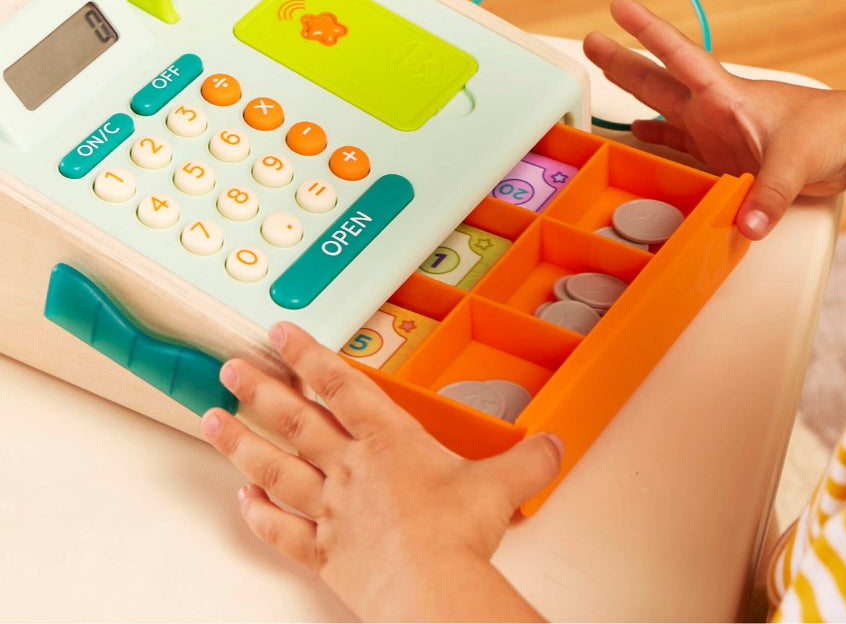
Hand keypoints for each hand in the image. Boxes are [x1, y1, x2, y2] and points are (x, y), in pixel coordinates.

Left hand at [201, 322, 559, 621]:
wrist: (431, 589)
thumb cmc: (456, 534)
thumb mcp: (502, 485)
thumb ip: (529, 460)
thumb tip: (555, 445)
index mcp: (388, 441)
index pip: (340, 384)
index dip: (307, 354)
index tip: (279, 333)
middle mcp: (350, 469)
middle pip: (295, 420)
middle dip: (260, 390)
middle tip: (230, 368)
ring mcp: (330, 511)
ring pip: (275, 468)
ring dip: (241, 444)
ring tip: (213, 421)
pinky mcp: (323, 554)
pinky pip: (282, 532)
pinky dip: (259, 517)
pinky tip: (240, 503)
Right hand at [583, 0, 845, 238]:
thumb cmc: (831, 132)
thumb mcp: (798, 163)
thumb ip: (769, 194)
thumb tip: (746, 225)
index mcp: (726, 96)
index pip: (679, 57)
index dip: (648, 32)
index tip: (620, 9)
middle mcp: (714, 108)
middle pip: (658, 80)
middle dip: (623, 60)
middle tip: (590, 41)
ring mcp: (716, 128)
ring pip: (662, 106)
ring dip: (633, 92)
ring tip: (604, 72)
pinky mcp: (723, 151)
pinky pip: (678, 141)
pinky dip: (656, 137)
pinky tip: (638, 133)